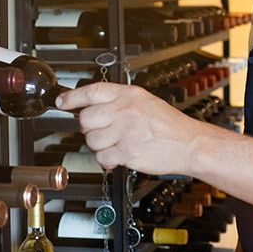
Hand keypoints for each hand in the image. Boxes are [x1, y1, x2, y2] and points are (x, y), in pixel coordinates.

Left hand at [54, 82, 203, 175]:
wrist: (190, 144)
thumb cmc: (169, 126)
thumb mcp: (145, 102)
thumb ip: (119, 102)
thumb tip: (91, 108)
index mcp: (130, 95)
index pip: (92, 91)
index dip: (72, 97)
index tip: (62, 101)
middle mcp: (126, 110)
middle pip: (86, 119)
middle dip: (89, 128)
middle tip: (100, 131)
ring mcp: (126, 132)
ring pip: (91, 141)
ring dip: (100, 146)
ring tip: (116, 143)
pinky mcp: (127, 152)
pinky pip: (102, 157)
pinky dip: (108, 160)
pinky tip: (120, 154)